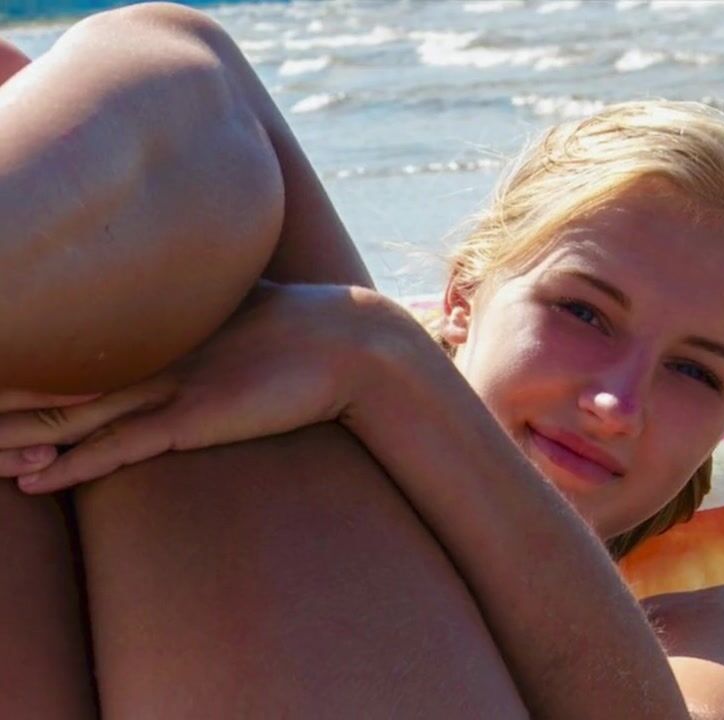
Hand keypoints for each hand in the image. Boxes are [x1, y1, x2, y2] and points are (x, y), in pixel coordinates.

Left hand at [0, 281, 384, 492]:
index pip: (72, 346)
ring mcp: (171, 386)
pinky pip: (119, 449)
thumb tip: (193, 320)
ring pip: (71, 416)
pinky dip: (73, 467)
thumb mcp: (242, 315)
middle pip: (53, 379)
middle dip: (2, 399)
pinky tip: (34, 482)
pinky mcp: (193, 419)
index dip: (24, 363)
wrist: (352, 342)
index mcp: (160, 327)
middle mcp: (153, 354)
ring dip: (17, 439)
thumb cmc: (305, 330)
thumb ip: (206, 318)